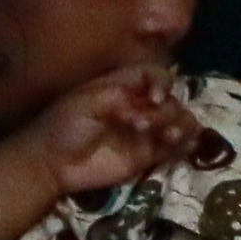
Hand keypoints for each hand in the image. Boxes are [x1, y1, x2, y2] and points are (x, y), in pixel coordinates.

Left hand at [26, 66, 193, 197]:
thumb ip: (121, 96)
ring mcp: (146, 132)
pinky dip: (187, 145)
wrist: (53, 163)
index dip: (162, 83)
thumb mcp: (88, 102)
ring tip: (169, 138)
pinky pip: (176, 148)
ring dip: (182, 126)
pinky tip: (185, 147)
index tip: (155, 98)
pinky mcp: (149, 156)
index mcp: (124, 87)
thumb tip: (151, 103)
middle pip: (172, 101)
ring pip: (180, 122)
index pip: (155, 76)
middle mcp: (140, 106)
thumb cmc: (65, 125)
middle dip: (166, 112)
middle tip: (143, 126)